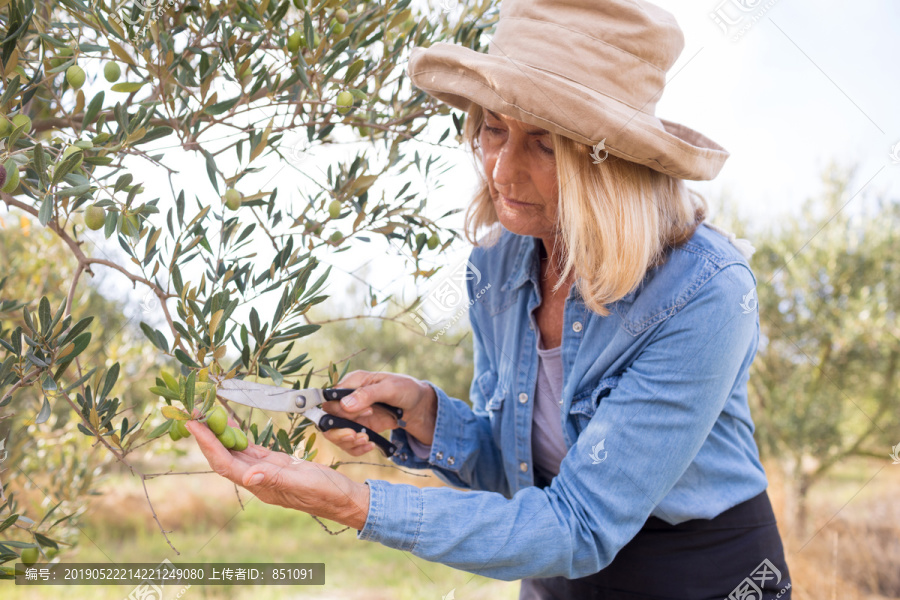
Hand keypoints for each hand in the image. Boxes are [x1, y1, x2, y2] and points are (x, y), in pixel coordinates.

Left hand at [184, 416, 369, 529]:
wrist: (345, 499)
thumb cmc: (327, 493)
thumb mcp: (303, 483)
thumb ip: (277, 479)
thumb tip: (249, 477)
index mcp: (261, 485)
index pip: (226, 464)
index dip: (208, 445)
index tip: (193, 425)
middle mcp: (258, 479)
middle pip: (225, 457)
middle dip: (207, 436)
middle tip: (193, 412)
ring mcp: (267, 471)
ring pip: (236, 452)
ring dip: (221, 434)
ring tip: (207, 413)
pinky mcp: (277, 464)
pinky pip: (251, 449)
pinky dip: (240, 435)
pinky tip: (232, 423)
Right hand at [320, 370, 436, 455]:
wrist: (419, 406)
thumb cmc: (406, 389)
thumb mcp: (390, 388)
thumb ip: (367, 394)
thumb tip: (345, 404)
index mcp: (352, 383)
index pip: (331, 399)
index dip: (341, 409)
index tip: (366, 412)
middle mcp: (348, 400)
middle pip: (328, 419)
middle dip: (340, 431)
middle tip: (357, 435)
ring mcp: (353, 416)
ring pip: (335, 434)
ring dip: (347, 442)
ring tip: (366, 441)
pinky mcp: (359, 429)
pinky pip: (349, 443)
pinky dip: (356, 448)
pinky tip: (370, 445)